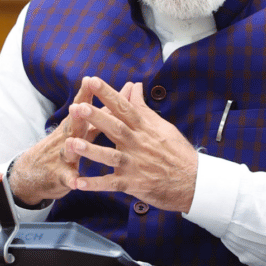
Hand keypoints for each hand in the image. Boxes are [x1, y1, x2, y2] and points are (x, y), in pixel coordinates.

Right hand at [7, 77, 98, 205]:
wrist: (34, 172)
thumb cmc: (67, 143)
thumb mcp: (82, 126)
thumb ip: (105, 110)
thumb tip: (126, 90)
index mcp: (75, 124)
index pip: (81, 106)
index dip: (85, 94)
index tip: (90, 80)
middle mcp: (67, 137)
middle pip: (72, 124)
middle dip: (76, 116)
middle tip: (79, 107)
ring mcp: (62, 156)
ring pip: (68, 150)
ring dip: (72, 147)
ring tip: (73, 144)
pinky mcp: (60, 176)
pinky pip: (67, 178)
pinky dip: (71, 180)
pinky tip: (75, 182)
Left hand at [69, 77, 198, 212]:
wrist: (193, 181)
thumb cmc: (177, 151)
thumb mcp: (162, 125)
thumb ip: (143, 107)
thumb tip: (134, 85)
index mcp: (145, 128)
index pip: (124, 107)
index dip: (108, 93)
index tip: (92, 81)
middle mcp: (138, 143)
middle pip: (115, 128)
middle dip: (96, 117)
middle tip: (78, 108)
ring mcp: (135, 164)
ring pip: (110, 156)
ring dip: (91, 150)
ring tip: (71, 144)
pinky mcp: (133, 184)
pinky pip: (110, 184)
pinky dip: (94, 184)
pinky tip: (77, 183)